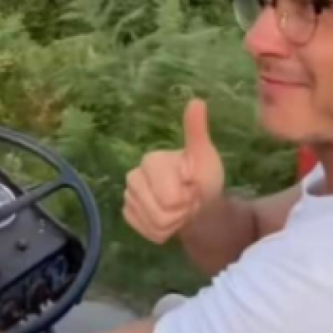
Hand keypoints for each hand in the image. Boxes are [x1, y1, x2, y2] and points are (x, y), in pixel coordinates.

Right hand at [123, 99, 224, 245]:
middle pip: (159, 213)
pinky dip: (161, 232)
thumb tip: (197, 101)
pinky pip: (145, 231)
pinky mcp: (128, 214)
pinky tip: (169, 220)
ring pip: (152, 224)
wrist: (197, 204)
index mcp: (151, 160)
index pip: (169, 197)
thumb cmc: (202, 178)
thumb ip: (196, 132)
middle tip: (187, 201)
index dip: (186, 199)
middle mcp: (133, 176)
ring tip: (180, 210)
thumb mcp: (205, 156)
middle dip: (179, 213)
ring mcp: (128, 196)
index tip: (192, 188)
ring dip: (172, 223)